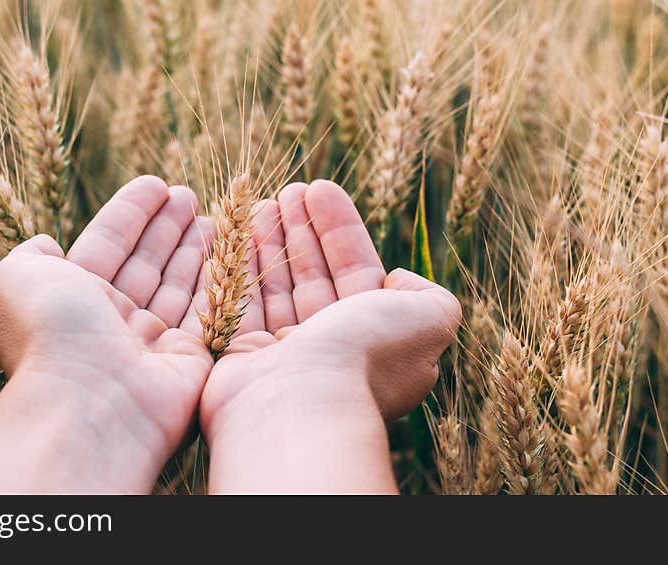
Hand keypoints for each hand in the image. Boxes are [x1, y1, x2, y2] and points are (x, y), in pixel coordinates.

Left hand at [0, 176, 210, 492]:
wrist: (91, 401)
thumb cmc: (52, 332)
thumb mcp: (17, 277)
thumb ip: (32, 254)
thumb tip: (47, 242)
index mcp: (73, 298)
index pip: (108, 244)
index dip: (131, 213)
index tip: (156, 184)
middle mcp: (111, 320)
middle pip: (145, 262)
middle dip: (167, 227)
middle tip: (189, 195)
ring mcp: (151, 342)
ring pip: (177, 285)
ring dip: (194, 248)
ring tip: (215, 216)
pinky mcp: (189, 360)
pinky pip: (206, 312)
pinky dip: (216, 282)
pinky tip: (226, 252)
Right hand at [198, 180, 460, 492]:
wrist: (299, 405)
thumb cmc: (365, 356)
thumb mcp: (430, 319)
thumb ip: (431, 296)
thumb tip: (398, 280)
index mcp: (372, 337)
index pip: (355, 270)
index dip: (339, 228)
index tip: (318, 187)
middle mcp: (329, 348)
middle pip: (312, 275)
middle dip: (300, 230)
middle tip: (286, 190)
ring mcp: (283, 355)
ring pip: (275, 286)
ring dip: (269, 242)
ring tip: (259, 203)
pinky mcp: (241, 358)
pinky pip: (240, 303)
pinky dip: (239, 269)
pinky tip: (236, 235)